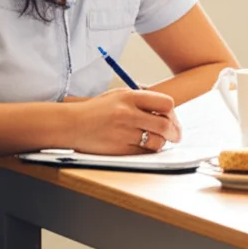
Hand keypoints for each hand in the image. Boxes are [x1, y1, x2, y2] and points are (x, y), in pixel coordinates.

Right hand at [66, 89, 181, 154]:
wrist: (71, 124)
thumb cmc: (97, 110)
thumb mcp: (118, 96)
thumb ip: (141, 100)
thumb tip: (167, 110)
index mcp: (130, 97)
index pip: (165, 103)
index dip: (172, 113)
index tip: (172, 118)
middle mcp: (128, 114)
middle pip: (164, 124)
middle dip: (174, 131)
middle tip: (177, 135)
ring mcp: (123, 132)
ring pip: (157, 141)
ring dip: (163, 143)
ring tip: (161, 142)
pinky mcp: (118, 149)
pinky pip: (143, 152)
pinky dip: (149, 151)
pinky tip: (147, 148)